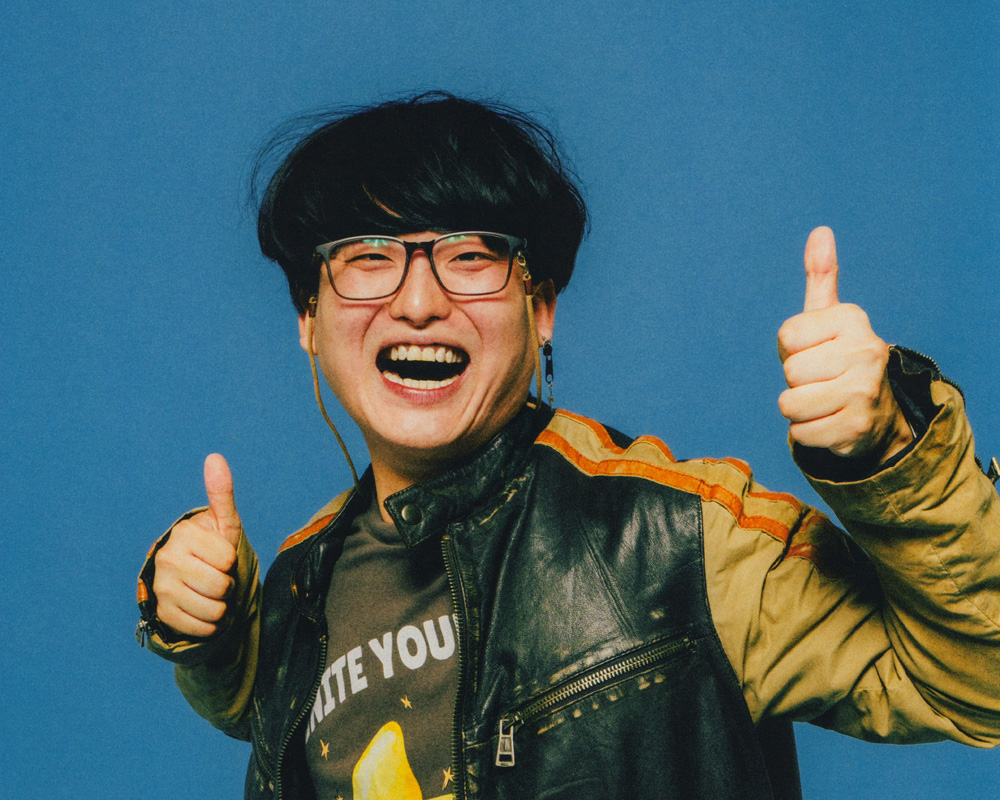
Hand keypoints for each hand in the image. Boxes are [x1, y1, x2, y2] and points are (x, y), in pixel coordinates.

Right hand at [152, 454, 242, 637]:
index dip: (232, 560)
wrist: (190, 578)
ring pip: (214, 610)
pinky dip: (211, 624)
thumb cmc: (213, 547)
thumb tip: (215, 457)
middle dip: (228, 584)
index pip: (228, 559)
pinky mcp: (162, 615)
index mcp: (183, 535)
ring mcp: (162, 589)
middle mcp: (166, 561)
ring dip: (221, 606)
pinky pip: (202, 628)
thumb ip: (221, 492)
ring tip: (211, 592)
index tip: (220, 556)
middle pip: (221, 586)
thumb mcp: (223, 522)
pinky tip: (203, 609)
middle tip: (216, 576)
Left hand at [777, 227, 911, 461]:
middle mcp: (866, 351)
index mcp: (854, 320)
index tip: (816, 351)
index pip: (787, 335)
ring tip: (824, 401)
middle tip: (822, 381)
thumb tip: (821, 231)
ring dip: (799, 409)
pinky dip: (808, 432)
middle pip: (790, 371)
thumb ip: (821, 277)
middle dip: (797, 381)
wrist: (876, 414)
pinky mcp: (856, 428)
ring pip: (789, 404)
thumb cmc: (838, 359)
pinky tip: (830, 422)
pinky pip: (800, 433)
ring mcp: (865, 391)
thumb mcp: (829, 318)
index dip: (792, 349)